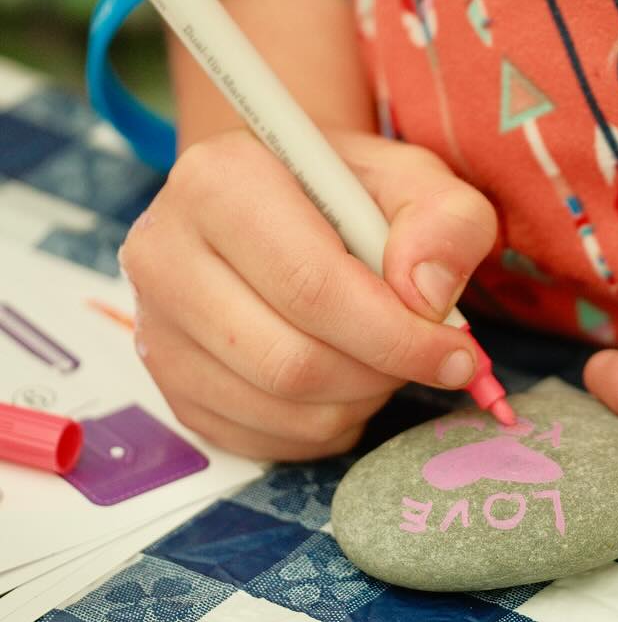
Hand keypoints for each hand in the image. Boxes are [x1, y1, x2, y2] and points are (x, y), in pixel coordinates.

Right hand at [121, 130, 496, 460]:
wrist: (284, 206)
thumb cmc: (351, 195)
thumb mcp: (418, 182)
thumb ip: (446, 223)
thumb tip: (427, 297)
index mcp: (219, 183)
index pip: (312, 288)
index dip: (397, 337)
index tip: (458, 354)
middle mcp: (163, 253)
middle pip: (293, 362)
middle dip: (383, 373)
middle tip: (426, 357)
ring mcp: (154, 326)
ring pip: (282, 408)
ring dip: (360, 400)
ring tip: (381, 358)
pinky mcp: (167, 386)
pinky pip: (263, 439)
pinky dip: (327, 424)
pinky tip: (344, 379)